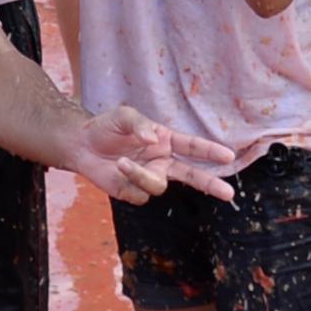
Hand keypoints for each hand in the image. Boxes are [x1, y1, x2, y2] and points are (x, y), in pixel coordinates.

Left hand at [64, 104, 238, 203]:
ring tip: (121, 162)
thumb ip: (140, 125)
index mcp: (165, 140)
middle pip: (192, 175)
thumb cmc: (106, 127)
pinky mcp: (133, 192)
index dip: (210, 151)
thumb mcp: (124, 116)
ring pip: (158, 186)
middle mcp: (162, 161)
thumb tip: (154, 140)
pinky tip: (116, 171)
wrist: (81, 145)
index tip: (229, 155)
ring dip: (141, 175)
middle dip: (210, 184)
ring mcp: (149, 177)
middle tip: (228, 193)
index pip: (193, 147)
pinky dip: (129, 182)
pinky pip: (140, 195)